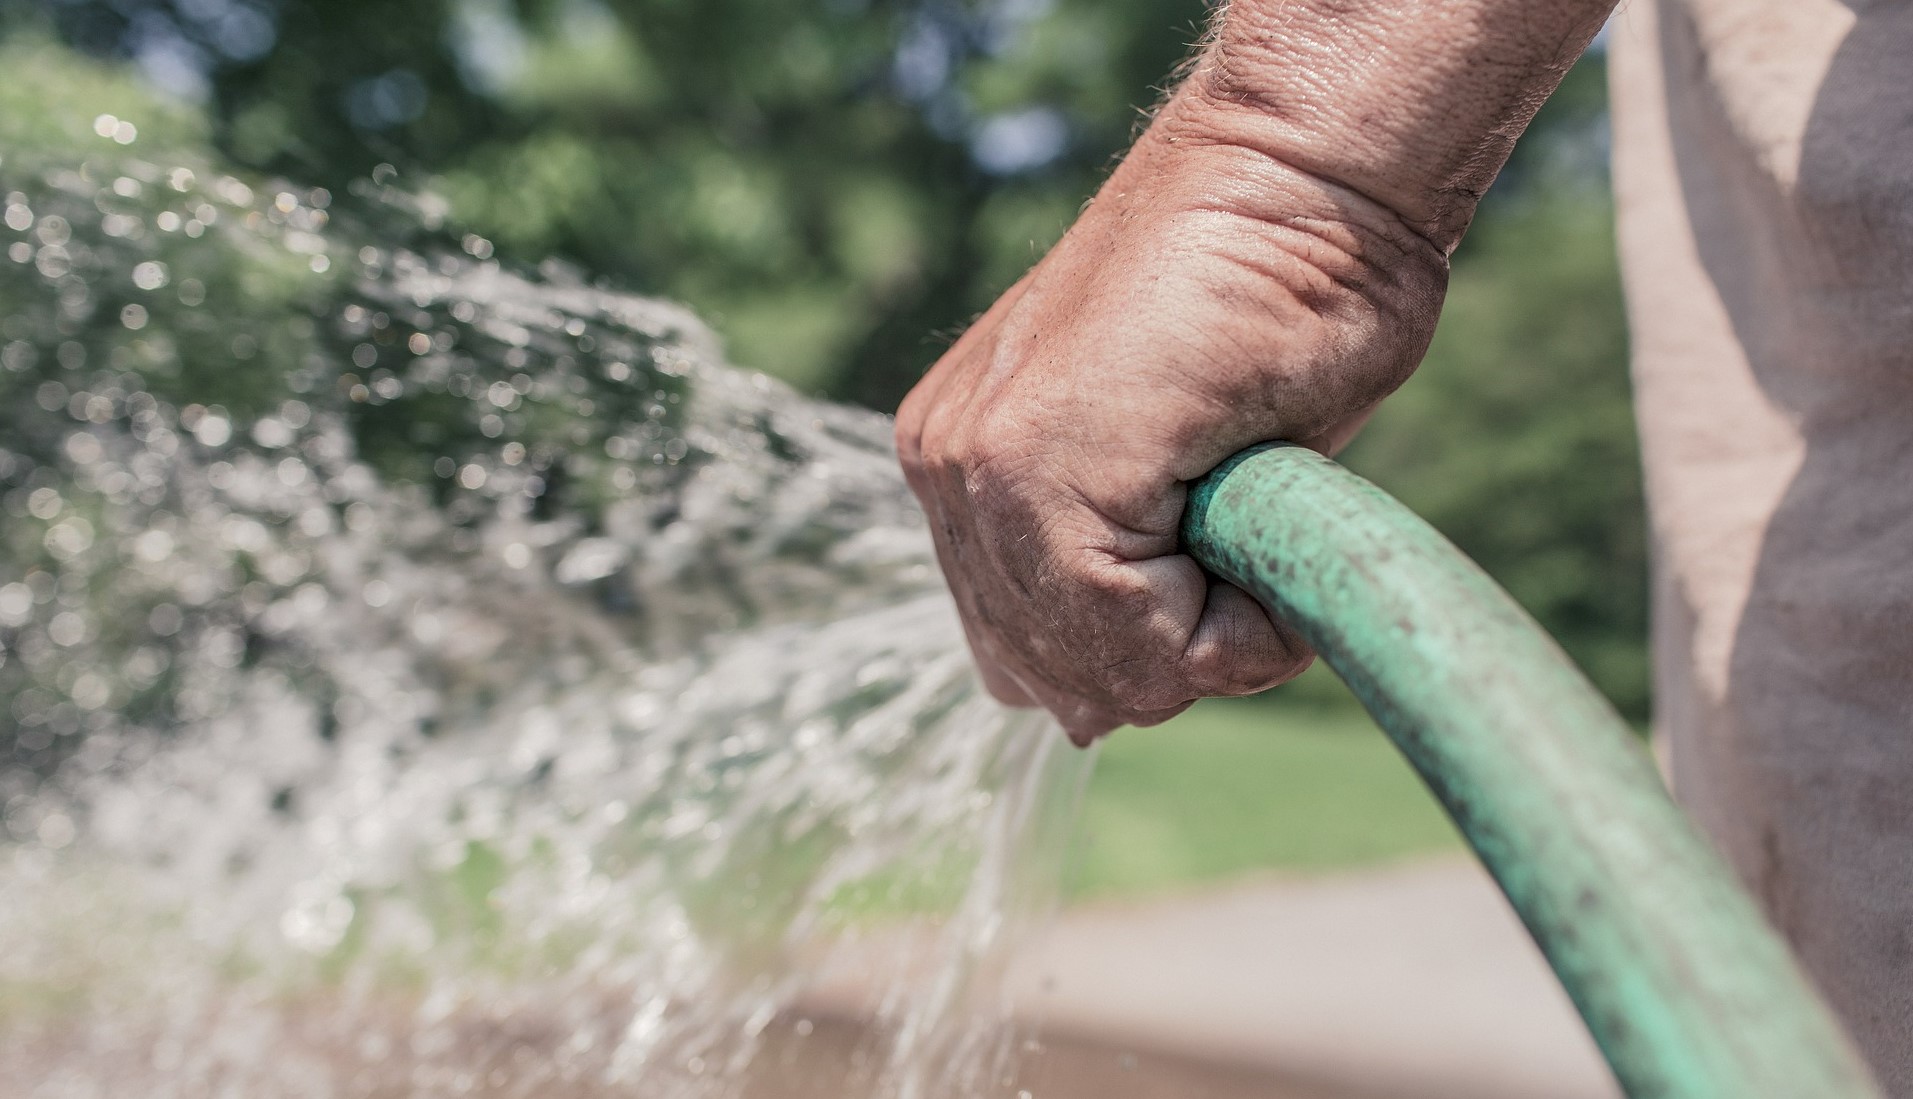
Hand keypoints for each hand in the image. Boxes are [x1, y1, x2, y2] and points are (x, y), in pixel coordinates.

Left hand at [895, 88, 1450, 743]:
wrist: (1306, 174)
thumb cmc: (1277, 302)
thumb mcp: (1183, 473)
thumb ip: (1118, 574)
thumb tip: (1081, 718)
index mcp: (967, 468)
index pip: (1033, 655)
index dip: (1157, 651)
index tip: (1234, 561)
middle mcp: (949, 470)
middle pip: (1055, 678)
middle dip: (1172, 656)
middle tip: (1249, 549)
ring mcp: (975, 465)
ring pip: (1095, 671)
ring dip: (1207, 640)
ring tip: (1257, 529)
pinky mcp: (1029, 463)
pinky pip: (1133, 640)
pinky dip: (1232, 630)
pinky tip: (1263, 532)